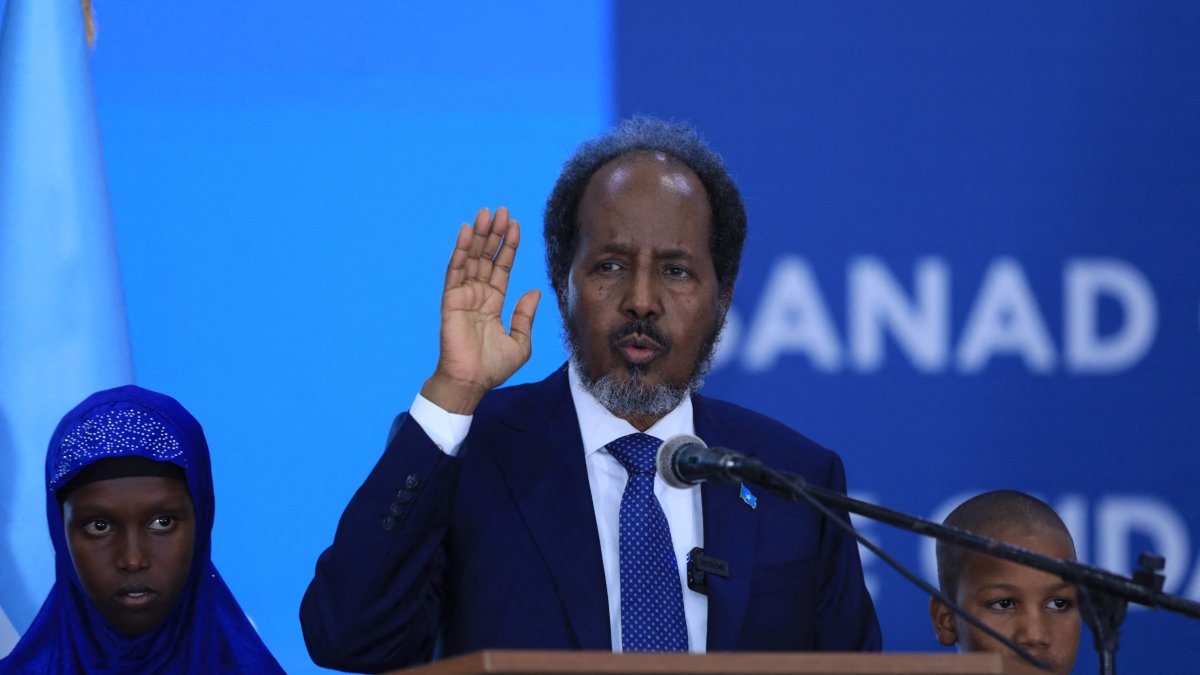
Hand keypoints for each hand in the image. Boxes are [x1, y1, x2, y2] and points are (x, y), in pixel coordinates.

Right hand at [420, 207, 540, 413]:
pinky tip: (468, 232)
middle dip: (494, 234)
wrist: (471, 382)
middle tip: (502, 210)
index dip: (509, 247)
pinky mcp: (451, 299)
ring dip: (480, 236)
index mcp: (494, 303)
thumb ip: (525, 316)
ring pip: (472, 259)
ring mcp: (464, 295)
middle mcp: (478, 295)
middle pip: (487, 257)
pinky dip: (461, 250)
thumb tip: (532, 291)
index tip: (515, 225)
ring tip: (487, 213)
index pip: (502, 268)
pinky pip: (456, 270)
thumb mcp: (520, 342)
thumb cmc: (493, 368)